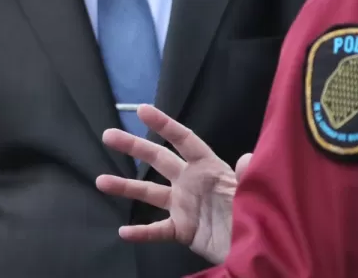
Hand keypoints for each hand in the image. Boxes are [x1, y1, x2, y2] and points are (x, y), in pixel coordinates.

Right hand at [95, 104, 242, 264]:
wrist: (256, 247)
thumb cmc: (256, 214)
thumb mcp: (252, 192)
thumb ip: (248, 176)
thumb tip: (248, 157)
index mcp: (208, 167)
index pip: (184, 140)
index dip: (164, 125)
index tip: (141, 110)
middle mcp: (191, 182)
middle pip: (158, 159)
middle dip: (133, 146)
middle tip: (108, 135)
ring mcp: (184, 206)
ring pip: (149, 192)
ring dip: (125, 186)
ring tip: (101, 181)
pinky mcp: (182, 230)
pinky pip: (158, 230)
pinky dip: (141, 232)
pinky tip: (123, 231)